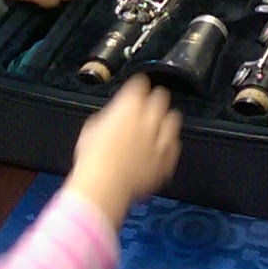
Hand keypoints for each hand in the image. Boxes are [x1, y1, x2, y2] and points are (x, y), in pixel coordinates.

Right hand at [66, 75, 181, 230]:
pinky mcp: (165, 159)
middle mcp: (148, 118)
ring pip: (173, 120)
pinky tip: (162, 148)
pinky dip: (169, 146)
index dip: (138, 86)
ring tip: (160, 124)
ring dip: (166, 120)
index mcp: (128, 105)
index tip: (137, 89)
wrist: (103, 184)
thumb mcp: (93, 127)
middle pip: (161, 97)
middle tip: (150, 104)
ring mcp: (159, 139)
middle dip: (156, 99)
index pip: (140, 84)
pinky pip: (174, 147)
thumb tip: (113, 119)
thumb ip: (109, 117)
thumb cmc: (93, 158)